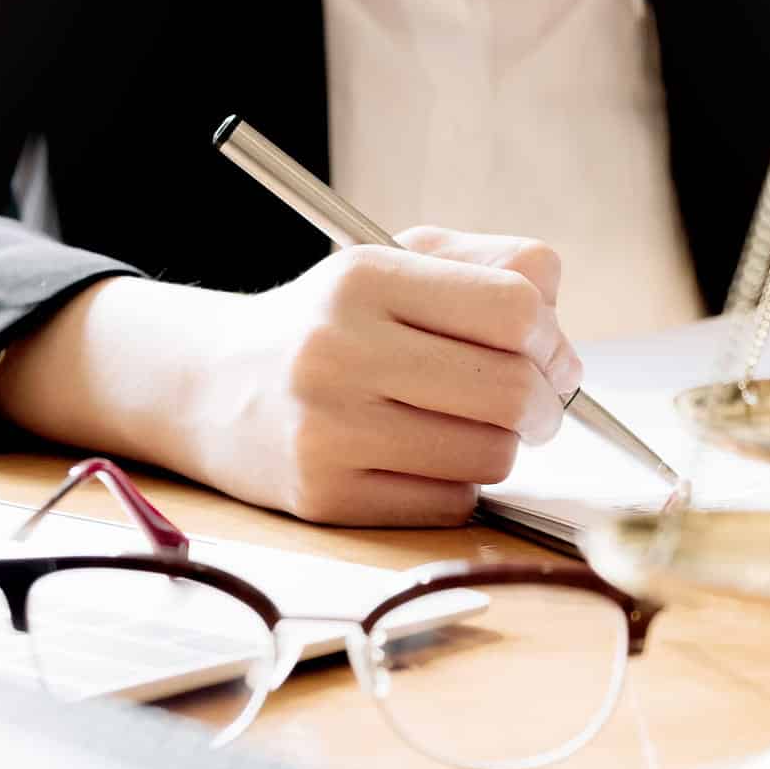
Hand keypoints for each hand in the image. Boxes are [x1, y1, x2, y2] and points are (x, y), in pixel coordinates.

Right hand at [181, 228, 581, 524]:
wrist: (211, 386)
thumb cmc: (328, 325)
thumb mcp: (392, 264)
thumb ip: (489, 266)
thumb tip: (558, 326)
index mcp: (364, 277)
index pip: (514, 307)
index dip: (553, 338)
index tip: (548, 355)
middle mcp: (339, 349)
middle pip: (511, 389)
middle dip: (545, 404)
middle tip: (533, 406)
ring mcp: (328, 428)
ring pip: (489, 455)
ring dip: (500, 447)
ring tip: (467, 429)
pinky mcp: (324, 495)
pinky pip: (447, 504)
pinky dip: (456, 486)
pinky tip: (423, 460)